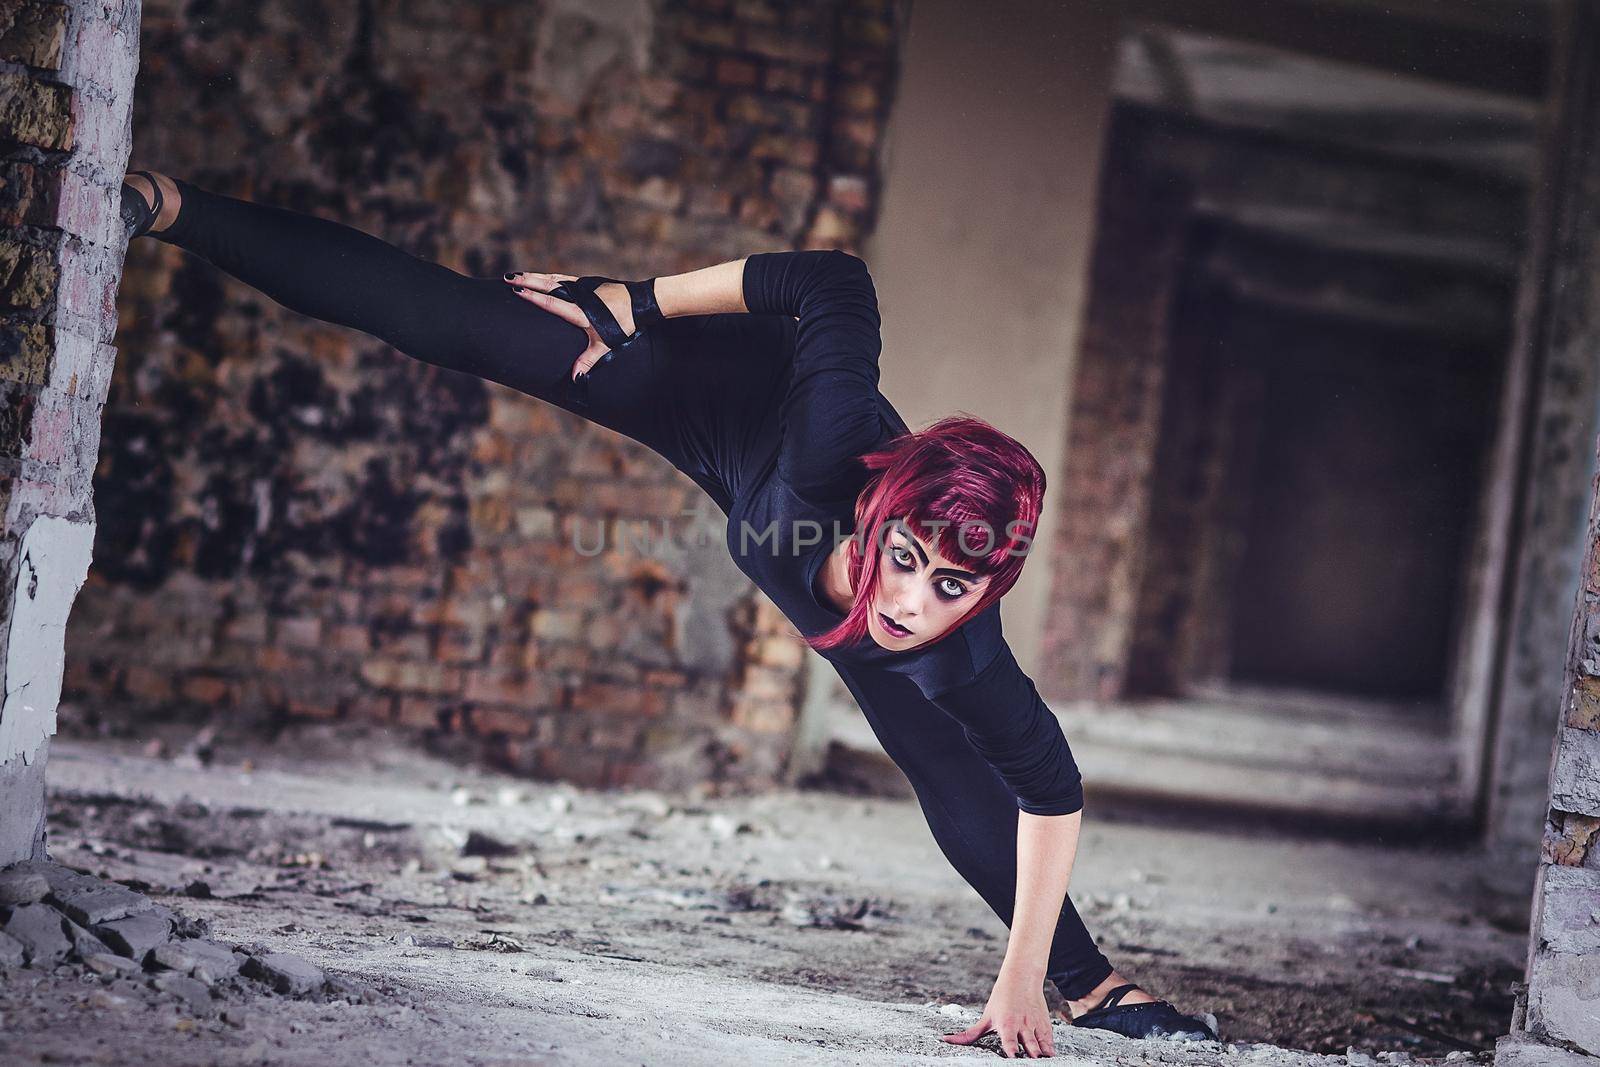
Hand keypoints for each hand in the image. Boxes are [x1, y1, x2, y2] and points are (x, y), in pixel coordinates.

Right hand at [504, 272, 634, 379]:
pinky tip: (542, 277)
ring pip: (554, 279)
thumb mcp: (605, 345)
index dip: (534, 297)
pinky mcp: (588, 282)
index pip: (552, 302)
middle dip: (526, 281)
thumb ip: (588, 360)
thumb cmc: (623, 324)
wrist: (640, 302)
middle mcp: (579, 295)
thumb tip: (576, 378)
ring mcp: (583, 286)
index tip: (517, 291)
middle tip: (507, 278)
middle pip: (548, 285)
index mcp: (580, 310)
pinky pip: (563, 278)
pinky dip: (549, 277)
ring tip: (517, 275)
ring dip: (534, 277)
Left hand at [941, 966, 1055, 1057]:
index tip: (1013, 1058)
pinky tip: (1051, 1057)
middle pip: (1029, 1045)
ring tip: (1042, 1061)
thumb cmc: (1001, 998)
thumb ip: (970, 1034)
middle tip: (1031, 1062)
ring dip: (1043, 1054)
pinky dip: (1050, 1049)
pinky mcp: (1044, 1025)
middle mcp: (1022, 1026)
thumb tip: (947, 1040)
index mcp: (1006, 1025)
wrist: (1021, 978)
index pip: (1010, 1041)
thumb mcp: (986, 1016)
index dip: (1012, 1051)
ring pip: (1042, 1044)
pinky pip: (1049, 1040)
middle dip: (1031, 1056)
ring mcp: (1034, 1025)